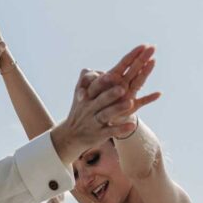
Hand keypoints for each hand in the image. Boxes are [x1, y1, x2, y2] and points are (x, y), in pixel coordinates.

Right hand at [51, 45, 158, 159]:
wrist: (70, 135)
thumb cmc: (80, 110)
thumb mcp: (79, 93)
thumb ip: (87, 78)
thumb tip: (94, 66)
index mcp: (87, 96)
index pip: (95, 85)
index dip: (103, 80)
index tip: (112, 74)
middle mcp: (90, 107)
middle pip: (101, 99)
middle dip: (110, 93)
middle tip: (122, 88)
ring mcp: (94, 121)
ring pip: (106, 114)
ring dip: (117, 108)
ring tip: (130, 103)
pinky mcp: (99, 135)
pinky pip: (111, 131)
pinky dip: (121, 129)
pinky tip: (132, 125)